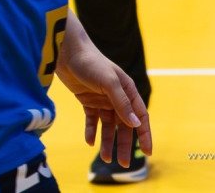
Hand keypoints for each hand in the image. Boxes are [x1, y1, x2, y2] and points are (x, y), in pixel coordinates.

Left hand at [56, 26, 152, 167]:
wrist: (66, 51)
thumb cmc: (90, 62)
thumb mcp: (108, 82)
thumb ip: (122, 102)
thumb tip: (136, 123)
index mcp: (128, 91)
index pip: (140, 117)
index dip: (144, 135)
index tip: (148, 152)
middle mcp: (117, 97)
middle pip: (123, 126)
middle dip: (124, 144)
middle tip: (122, 163)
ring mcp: (102, 99)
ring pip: (107, 126)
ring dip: (107, 141)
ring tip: (105, 158)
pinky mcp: (87, 100)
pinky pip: (92, 120)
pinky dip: (92, 131)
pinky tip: (89, 142)